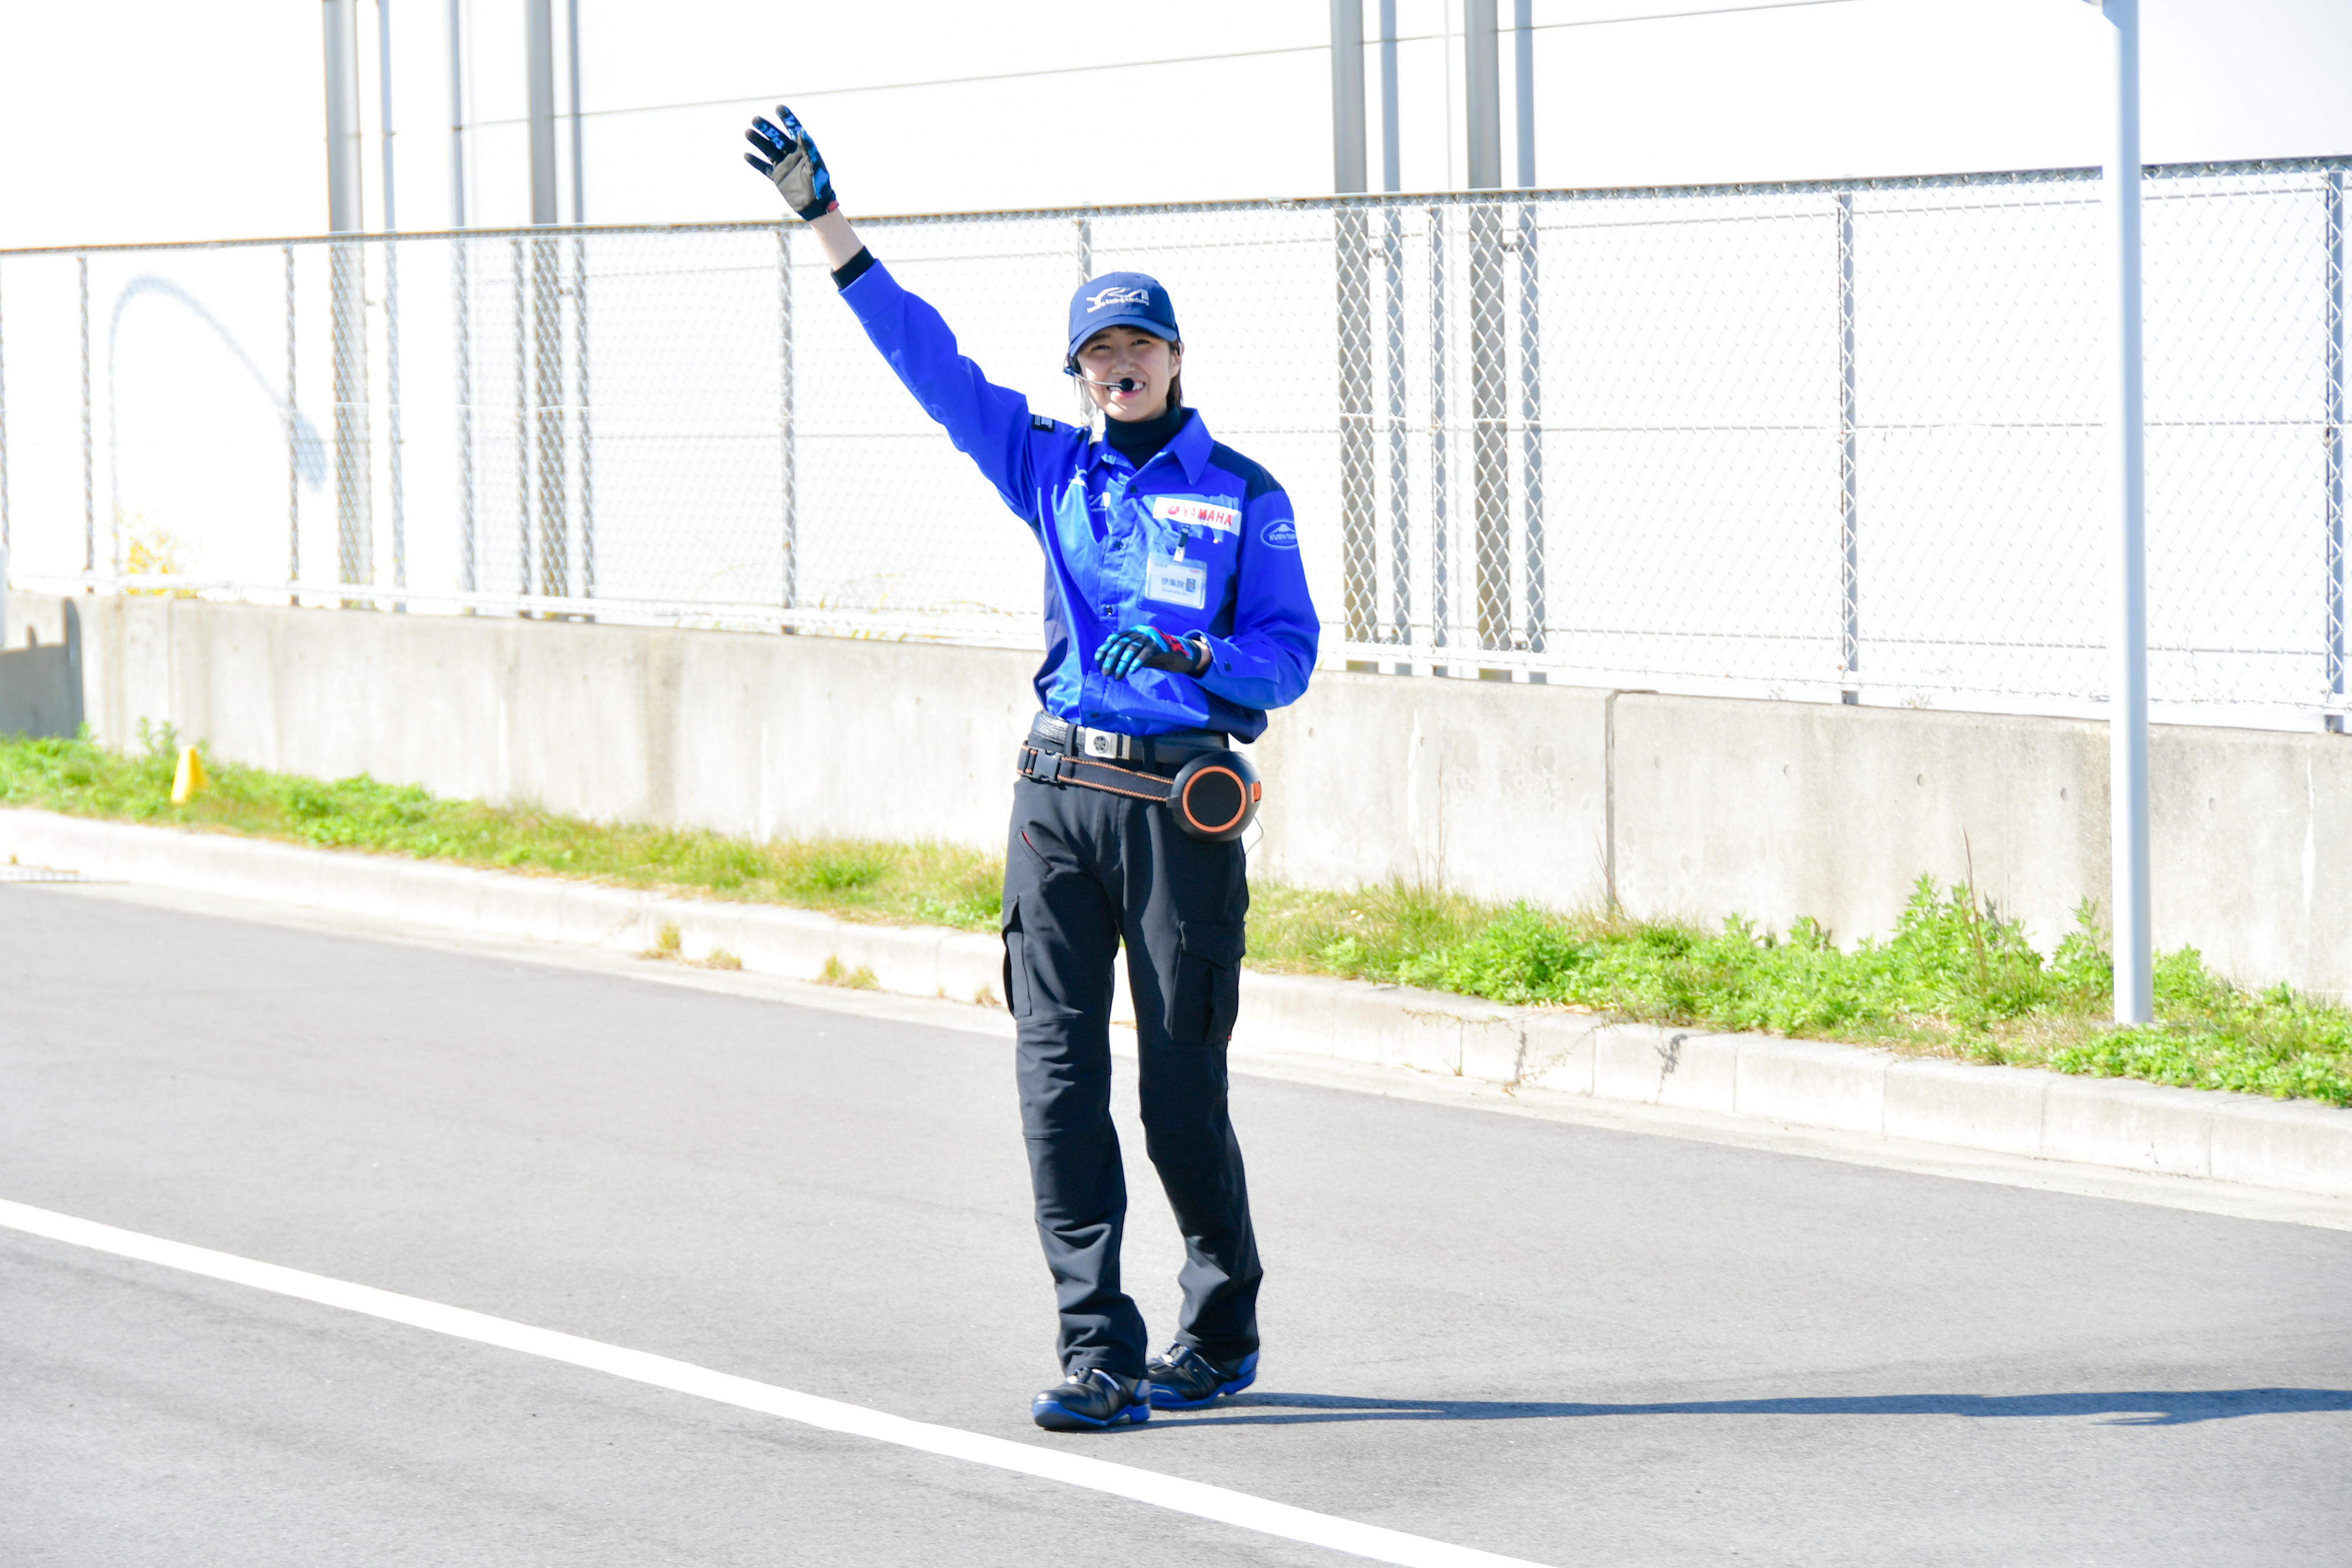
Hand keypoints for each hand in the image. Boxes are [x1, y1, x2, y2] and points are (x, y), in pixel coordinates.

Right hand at [743, 105, 837, 220]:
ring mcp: (783, 165)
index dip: (787, 119)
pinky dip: (755, 162)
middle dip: (766, 128)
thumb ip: (809, 149)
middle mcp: (791, 154)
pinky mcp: (777, 177)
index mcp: (803, 149)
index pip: (793, 129)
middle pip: (776, 137)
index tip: (779, 107)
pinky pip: (763, 168)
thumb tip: (801, 131)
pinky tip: (746, 155)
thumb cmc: (820, 185)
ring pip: (767, 149)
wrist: (815, 206)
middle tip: (755, 119)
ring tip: (748, 132)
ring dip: (758, 141)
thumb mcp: (815, 166)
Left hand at [1096, 625, 1206, 679]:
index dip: (1105, 648)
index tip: (1097, 660)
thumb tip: (1106, 665)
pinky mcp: (1161, 646)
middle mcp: (1141, 632)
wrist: (1180, 656)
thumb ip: (1125, 656)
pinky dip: (1138, 662)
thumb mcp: (1138, 655)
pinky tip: (1132, 671)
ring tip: (1117, 677)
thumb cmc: (1156, 656)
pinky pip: (1147, 653)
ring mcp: (1152, 638)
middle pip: (1122, 644)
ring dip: (1122, 664)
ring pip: (1132, 648)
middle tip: (1105, 673)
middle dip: (1111, 659)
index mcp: (1134, 632)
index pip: (1116, 638)